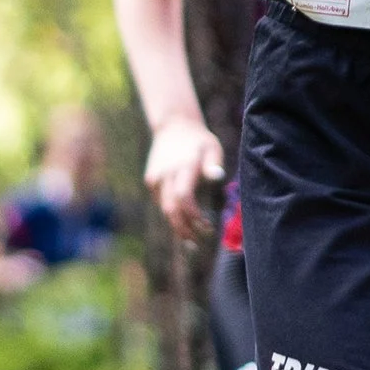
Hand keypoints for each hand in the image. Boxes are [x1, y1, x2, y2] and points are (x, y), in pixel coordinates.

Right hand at [144, 110, 223, 237]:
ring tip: (191, 239)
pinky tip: (183, 222)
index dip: (194, 217)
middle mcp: (166, 174)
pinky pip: (162, 203)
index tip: (207, 227)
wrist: (173, 127)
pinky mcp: (151, 181)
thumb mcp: (212, 147)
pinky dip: (172, 214)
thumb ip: (214, 163)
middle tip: (197, 243)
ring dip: (177, 226)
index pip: (184, 198)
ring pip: (165, 209)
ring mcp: (156, 178)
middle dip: (184, 230)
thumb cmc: (199, 141)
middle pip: (171, 210)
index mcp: (184, 166)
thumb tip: (218, 176)